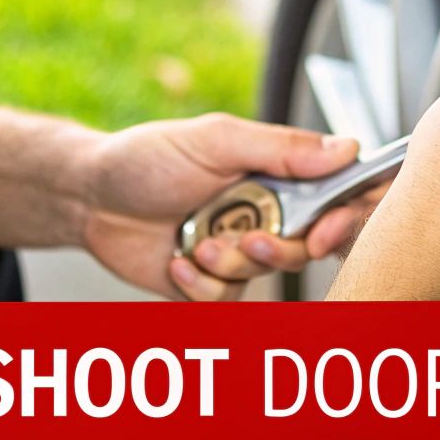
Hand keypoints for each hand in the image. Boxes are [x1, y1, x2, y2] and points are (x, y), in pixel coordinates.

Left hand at [75, 113, 376, 299]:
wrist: (88, 199)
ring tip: (196, 241)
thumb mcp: (214, 140)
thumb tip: (345, 149)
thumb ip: (281, 147)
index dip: (351, 213)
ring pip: (269, 275)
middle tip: (253, 240)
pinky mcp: (214, 282)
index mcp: (278, 171)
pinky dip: (202, 284)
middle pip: (314, 243)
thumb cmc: (145, 159)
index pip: (341, 189)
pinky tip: (177, 260)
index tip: (328, 229)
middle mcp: (269, 210)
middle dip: (284, 249)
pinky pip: (230, 299)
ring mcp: (242, 248)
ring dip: (231, 264)